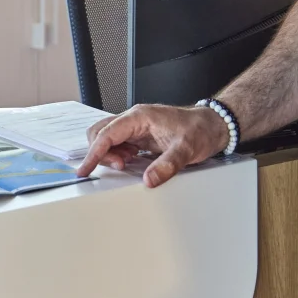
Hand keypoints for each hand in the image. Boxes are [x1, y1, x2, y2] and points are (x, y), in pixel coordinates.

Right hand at [75, 104, 230, 187]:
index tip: (86, 169)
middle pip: (100, 133)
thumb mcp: (186, 149)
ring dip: (110, 155)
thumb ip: (167, 164)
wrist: (212, 126)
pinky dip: (118, 156)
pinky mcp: (140, 137)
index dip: (94, 152)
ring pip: (107, 139)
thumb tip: (149, 179)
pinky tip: (131, 163)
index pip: (107, 133)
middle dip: (102, 152)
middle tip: (119, 167)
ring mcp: (136, 128)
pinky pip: (118, 145)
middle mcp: (134, 120)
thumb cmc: (199, 130)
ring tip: (127, 165)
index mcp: (140, 117)